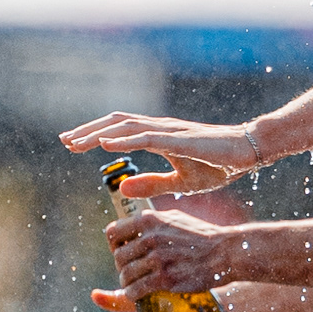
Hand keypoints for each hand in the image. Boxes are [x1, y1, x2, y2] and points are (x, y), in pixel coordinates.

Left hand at [57, 112, 257, 193]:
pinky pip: (145, 138)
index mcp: (159, 136)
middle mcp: (160, 128)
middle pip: (115, 124)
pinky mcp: (179, 139)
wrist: (248, 154)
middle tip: (64, 141)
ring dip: (98, 134)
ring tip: (75, 143)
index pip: (120, 130)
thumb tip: (122, 187)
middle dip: (88, 131)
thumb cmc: (219, 165)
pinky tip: (105, 145)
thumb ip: (151, 183)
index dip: (95, 134)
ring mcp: (169, 131)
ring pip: (125, 128)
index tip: (72, 144)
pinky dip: (122, 140)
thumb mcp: (180, 182)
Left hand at [106, 206, 234, 298]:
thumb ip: (152, 221)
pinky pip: (135, 290)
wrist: (225, 252)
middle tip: (134, 272)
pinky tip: (139, 294)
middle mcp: (150, 238)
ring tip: (137, 284)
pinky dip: (133, 294)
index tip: (124, 252)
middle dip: (123, 267)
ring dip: (128, 283)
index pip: (113, 233)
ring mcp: (158, 259)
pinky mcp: (165, 279)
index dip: (115, 245)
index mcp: (149, 220)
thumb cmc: (201, 236)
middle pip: (119, 257)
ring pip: (125, 275)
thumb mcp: (174, 218)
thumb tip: (132, 223)